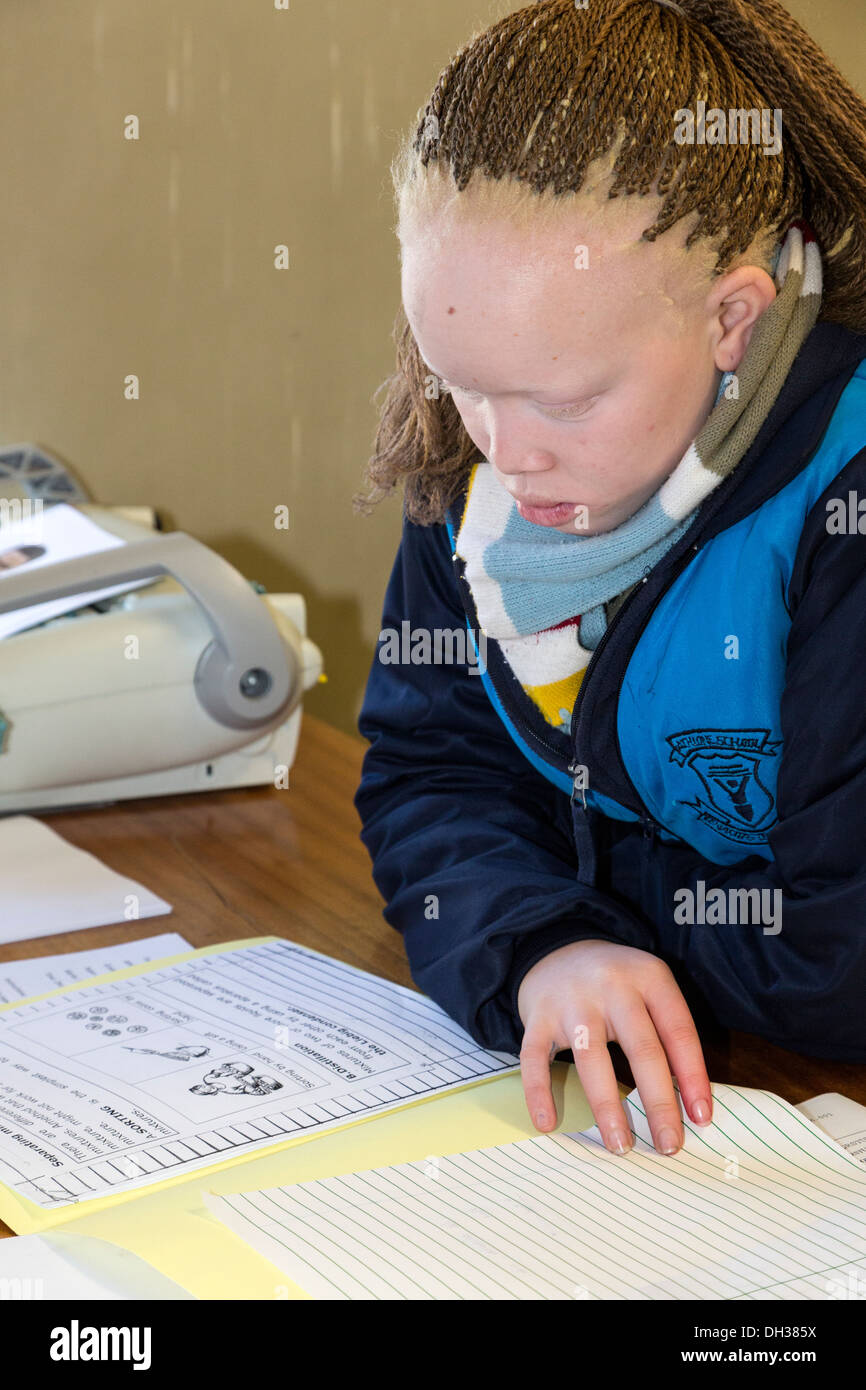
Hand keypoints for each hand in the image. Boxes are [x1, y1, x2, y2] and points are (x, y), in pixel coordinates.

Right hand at [516, 939, 712, 1155]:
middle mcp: (612, 986)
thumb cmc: (615, 982)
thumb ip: (667, 1031)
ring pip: (592, 1058)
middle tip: (668, 1145)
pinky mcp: (538, 1015)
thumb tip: (689, 1102)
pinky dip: (540, 1092)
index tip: (701, 1120)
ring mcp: (572, 1001)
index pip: (678, 1032)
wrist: (557, 946)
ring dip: (607, 1107)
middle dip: (659, 1102)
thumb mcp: (649, 987)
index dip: (693, 1078)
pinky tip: (548, 1123)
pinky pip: (535, 1058)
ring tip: (620, 1145)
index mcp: (649, 977)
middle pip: (642, 1049)